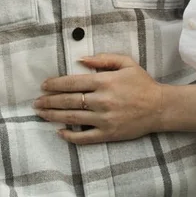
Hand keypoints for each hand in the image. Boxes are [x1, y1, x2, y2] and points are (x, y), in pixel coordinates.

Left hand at [35, 54, 163, 143]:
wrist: (159, 107)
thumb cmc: (142, 83)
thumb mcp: (126, 63)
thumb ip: (103, 59)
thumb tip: (81, 60)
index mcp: (104, 81)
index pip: (73, 82)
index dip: (55, 84)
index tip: (44, 85)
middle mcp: (101, 100)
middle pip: (68, 101)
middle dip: (49, 101)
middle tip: (36, 102)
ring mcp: (104, 118)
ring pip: (72, 118)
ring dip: (53, 116)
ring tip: (40, 114)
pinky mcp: (108, 133)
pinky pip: (84, 137)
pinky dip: (70, 136)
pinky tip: (59, 133)